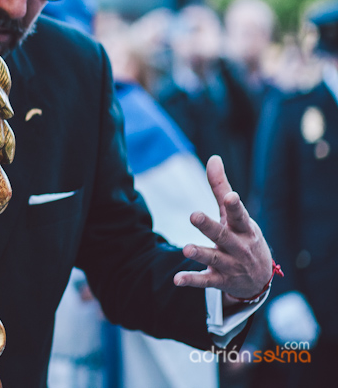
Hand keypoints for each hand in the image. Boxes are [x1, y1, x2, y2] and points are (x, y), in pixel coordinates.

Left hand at [173, 156, 273, 300]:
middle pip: (223, 236)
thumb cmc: (243, 237)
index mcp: (243, 228)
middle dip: (210, 227)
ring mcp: (230, 265)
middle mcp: (238, 247)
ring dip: (200, 254)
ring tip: (185, 249)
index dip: (235, 207)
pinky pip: (205, 281)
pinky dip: (192, 280)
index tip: (230, 197)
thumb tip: (213, 158)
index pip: (240, 216)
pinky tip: (177, 279)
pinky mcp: (220, 280)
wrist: (260, 278)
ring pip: (213, 259)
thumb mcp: (235, 214)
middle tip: (194, 215)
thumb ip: (221, 187)